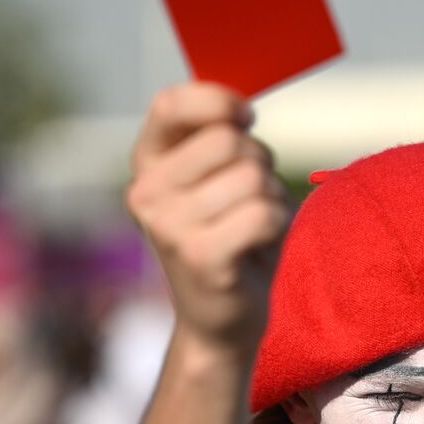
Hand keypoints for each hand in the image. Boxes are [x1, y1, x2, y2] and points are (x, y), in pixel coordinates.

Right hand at [127, 83, 289, 359]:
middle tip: (251, 196)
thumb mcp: (214, 180)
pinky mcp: (202, 257)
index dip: (219, 101)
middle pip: (229, 139)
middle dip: (259, 161)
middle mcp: (146, 193)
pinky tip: (259, 246)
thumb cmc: (229, 238)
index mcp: (146, 165)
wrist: (220, 322)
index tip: (245, 119)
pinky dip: (278, 224)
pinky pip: (264, 213)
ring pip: (253, 176)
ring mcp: (169, 227)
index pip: (171, 104)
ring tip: (253, 226)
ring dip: (271, 197)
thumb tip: (242, 107)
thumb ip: (218, 138)